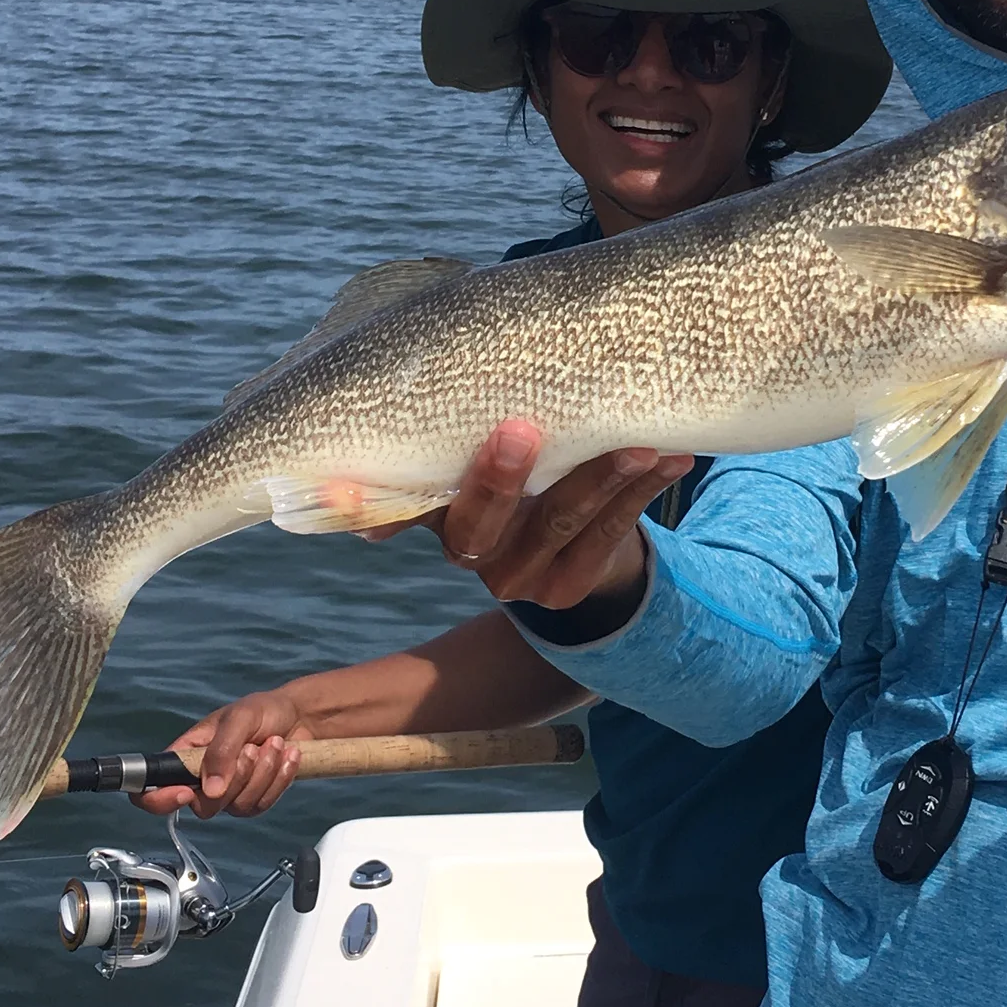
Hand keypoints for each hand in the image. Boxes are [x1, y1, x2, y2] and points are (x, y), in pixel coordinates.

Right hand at [131, 686, 312, 819]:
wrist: (299, 716)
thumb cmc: (262, 710)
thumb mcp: (239, 718)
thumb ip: (221, 750)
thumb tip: (210, 790)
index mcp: (186, 755)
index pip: (152, 788)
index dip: (159, 800)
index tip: (186, 792)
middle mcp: (202, 778)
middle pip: (203, 807)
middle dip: (235, 779)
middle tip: (253, 748)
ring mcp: (229, 792)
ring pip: (237, 806)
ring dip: (263, 774)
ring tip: (275, 743)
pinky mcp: (254, 798)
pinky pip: (261, 805)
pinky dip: (278, 780)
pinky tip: (289, 756)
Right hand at [371, 419, 691, 610]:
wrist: (577, 535)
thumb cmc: (524, 468)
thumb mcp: (480, 453)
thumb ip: (449, 432)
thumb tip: (371, 418)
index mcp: (437, 518)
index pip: (394, 512)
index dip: (364, 503)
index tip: (336, 484)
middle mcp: (472, 557)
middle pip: (477, 527)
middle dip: (499, 479)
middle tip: (522, 428)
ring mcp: (520, 579)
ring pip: (557, 527)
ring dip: (599, 480)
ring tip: (638, 442)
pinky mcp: (569, 589)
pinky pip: (608, 538)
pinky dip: (641, 494)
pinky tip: (671, 458)